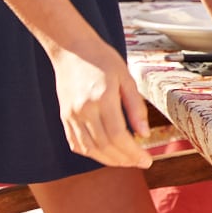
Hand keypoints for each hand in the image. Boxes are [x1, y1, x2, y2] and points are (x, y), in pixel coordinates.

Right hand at [51, 42, 151, 167]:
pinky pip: (76, 143)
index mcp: (102, 98)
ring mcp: (71, 115)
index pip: (118, 136)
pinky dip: (92, 153)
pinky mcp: (64, 116)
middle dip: (124, 160)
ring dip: (109, 160)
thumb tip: (144, 135)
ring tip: (127, 161)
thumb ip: (136, 107)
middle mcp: (83, 109)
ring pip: (89, 149)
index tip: (147, 160)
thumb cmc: (103, 60)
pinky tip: (105, 154)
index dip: (133, 153)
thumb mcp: (127, 78)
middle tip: (141, 162)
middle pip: (104, 146)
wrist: (72, 49)